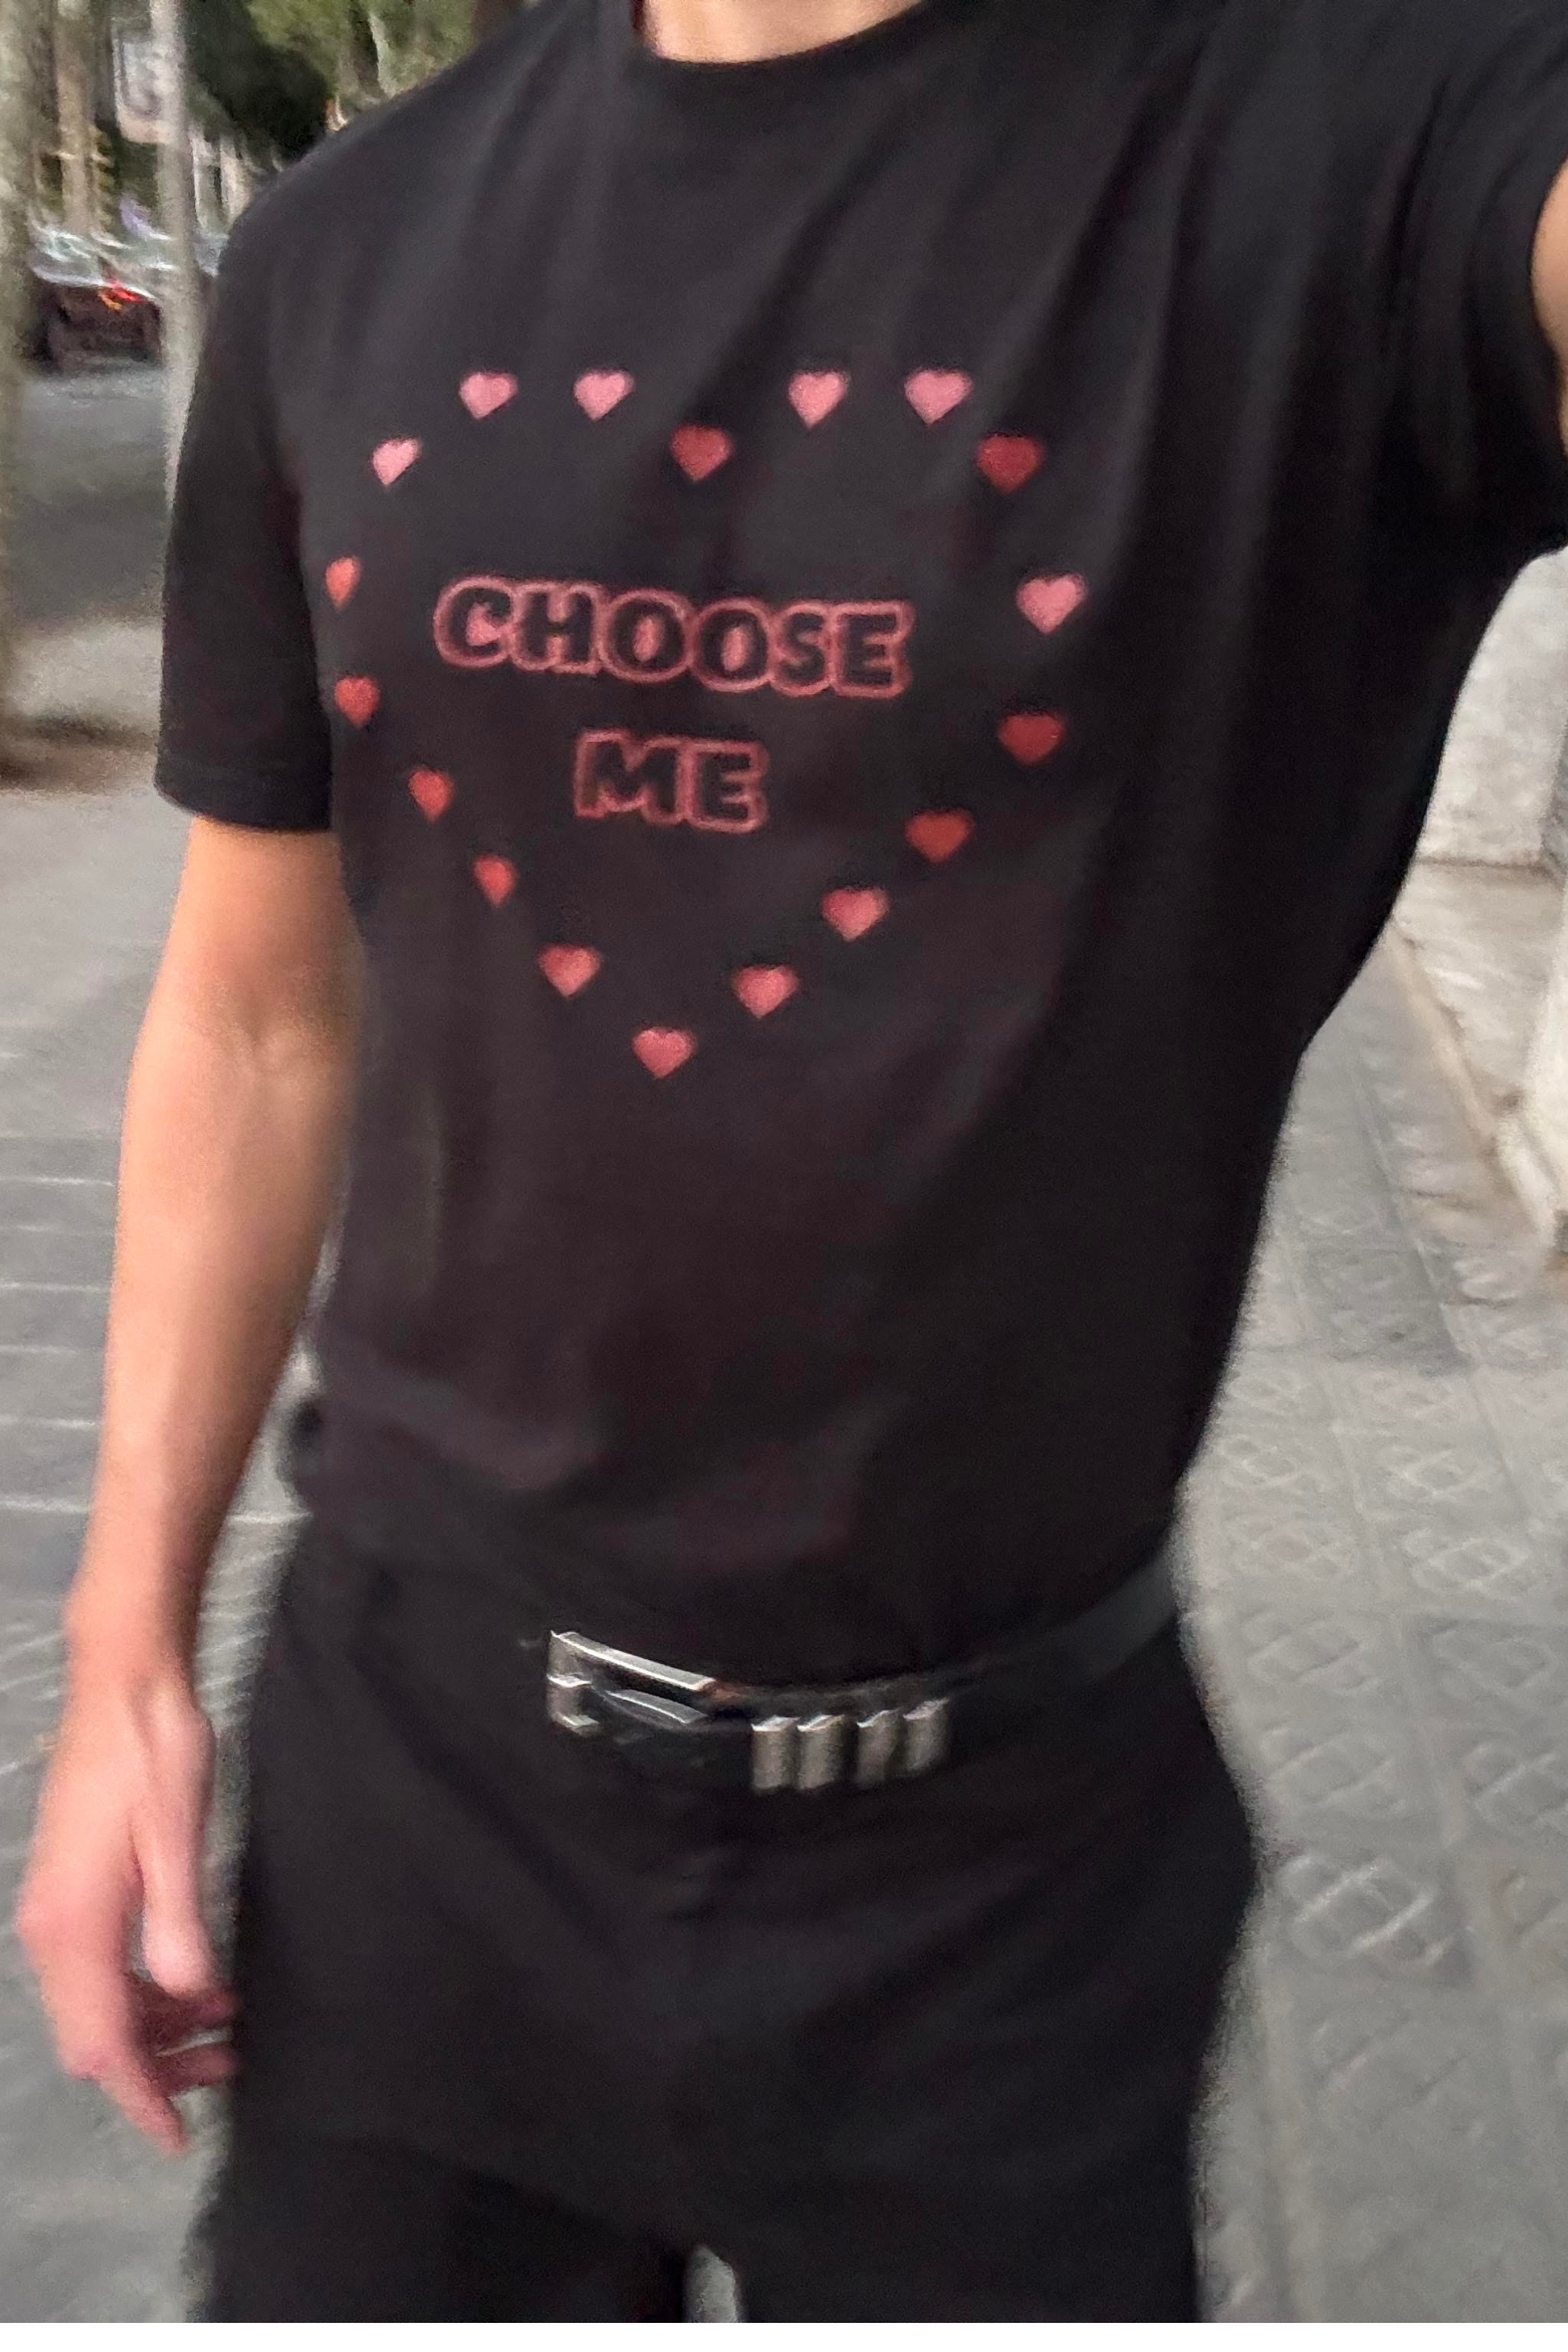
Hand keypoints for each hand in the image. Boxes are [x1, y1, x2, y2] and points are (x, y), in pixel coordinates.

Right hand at [15, 1664, 236, 2152]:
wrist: (125, 1683)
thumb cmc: (156, 1750)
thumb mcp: (179, 1836)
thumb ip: (179, 1923)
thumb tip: (188, 1997)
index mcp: (74, 1926)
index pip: (103, 2044)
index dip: (143, 2098)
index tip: (179, 2138)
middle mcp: (50, 1929)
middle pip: (95, 2034)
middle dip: (157, 2065)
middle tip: (228, 2062)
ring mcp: (54, 1908)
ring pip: (97, 2003)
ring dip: (156, 2023)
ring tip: (225, 2017)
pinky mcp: (70, 1888)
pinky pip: (99, 1966)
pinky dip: (144, 1985)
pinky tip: (194, 1974)